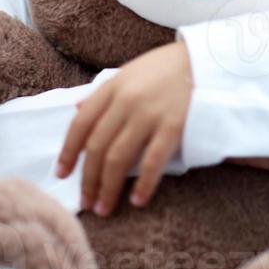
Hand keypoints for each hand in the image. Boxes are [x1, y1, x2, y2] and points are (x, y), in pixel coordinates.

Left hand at [54, 40, 192, 216]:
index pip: (81, 124)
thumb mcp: (129, 72)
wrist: (206, 60)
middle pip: (97, 147)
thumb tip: (77, 109)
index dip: (68, 152)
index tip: (62, 175)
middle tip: (85, 202)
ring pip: (119, 158)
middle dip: (88, 179)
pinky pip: (152, 161)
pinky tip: (136, 201)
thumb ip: (103, 92)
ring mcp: (150, 114)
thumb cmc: (165, 67)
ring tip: (104, 208)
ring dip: (108, 188)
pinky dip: (142, 184)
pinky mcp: (174, 126)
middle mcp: (127, 101)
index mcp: (112, 87)